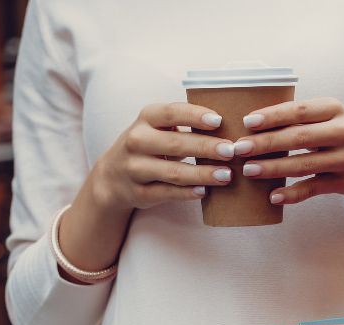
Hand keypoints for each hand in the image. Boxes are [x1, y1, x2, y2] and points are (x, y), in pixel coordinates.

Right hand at [92, 101, 247, 213]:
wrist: (112, 177)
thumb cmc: (146, 146)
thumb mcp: (156, 127)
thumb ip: (182, 124)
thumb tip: (224, 127)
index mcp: (146, 118)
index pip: (172, 113)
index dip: (195, 116)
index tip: (219, 120)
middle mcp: (137, 141)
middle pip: (176, 144)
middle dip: (206, 147)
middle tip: (231, 151)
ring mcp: (136, 169)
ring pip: (173, 172)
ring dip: (202, 173)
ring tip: (226, 175)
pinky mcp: (139, 193)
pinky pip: (167, 193)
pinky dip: (187, 193)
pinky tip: (205, 190)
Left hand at [236, 97, 343, 207]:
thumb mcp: (333, 116)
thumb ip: (303, 116)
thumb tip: (257, 121)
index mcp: (335, 109)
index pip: (299, 111)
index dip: (272, 116)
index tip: (247, 121)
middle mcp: (343, 132)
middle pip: (298, 137)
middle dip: (265, 143)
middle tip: (239, 148)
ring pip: (303, 164)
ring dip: (273, 168)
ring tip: (249, 171)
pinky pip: (314, 188)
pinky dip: (293, 193)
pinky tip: (273, 196)